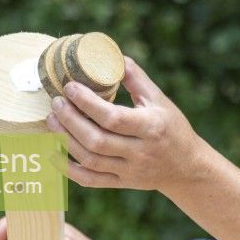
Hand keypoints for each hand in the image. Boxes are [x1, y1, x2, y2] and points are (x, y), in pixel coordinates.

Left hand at [45, 56, 205, 193]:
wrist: (187, 168)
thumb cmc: (173, 128)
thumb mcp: (161, 100)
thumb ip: (137, 79)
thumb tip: (113, 56)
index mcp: (151, 127)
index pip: (113, 118)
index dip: (87, 103)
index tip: (70, 88)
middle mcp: (140, 152)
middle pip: (97, 140)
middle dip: (70, 120)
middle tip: (56, 103)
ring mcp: (129, 170)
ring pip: (90, 159)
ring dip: (65, 140)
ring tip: (52, 120)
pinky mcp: (121, 182)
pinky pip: (89, 180)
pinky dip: (68, 168)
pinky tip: (53, 151)